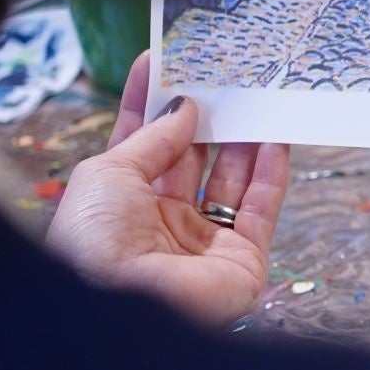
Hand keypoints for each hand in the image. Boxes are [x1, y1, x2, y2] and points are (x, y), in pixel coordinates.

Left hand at [45, 52, 289, 328]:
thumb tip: (185, 108)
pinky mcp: (242, 260)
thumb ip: (153, 138)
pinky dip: (272, 174)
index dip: (154, 104)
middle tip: (225, 75)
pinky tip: (276, 139)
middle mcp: (163, 222)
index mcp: (121, 204)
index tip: (166, 62)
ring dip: (245, 140)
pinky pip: (262, 209)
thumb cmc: (93, 239)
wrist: (117, 307)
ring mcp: (204, 241)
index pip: (143, 144)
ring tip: (258, 97)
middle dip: (208, 118)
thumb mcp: (109, 172)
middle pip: (193, 159)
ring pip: (232, 181)